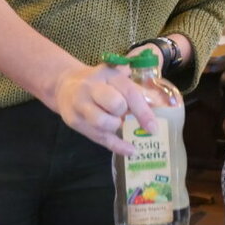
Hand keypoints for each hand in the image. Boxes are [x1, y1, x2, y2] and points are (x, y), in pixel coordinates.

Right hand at [51, 60, 172, 155]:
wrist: (64, 85)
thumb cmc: (99, 81)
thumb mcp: (116, 76)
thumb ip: (136, 86)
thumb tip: (161, 102)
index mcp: (107, 74)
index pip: (129, 92)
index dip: (143, 111)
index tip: (154, 127)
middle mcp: (92, 88)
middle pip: (115, 105)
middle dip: (123, 114)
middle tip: (125, 116)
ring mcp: (80, 105)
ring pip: (102, 123)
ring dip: (116, 127)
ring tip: (118, 124)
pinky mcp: (74, 122)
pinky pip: (98, 137)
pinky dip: (116, 146)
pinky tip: (130, 150)